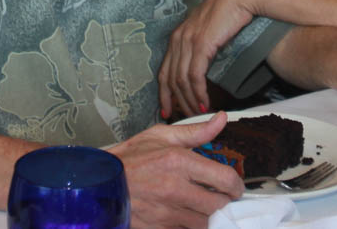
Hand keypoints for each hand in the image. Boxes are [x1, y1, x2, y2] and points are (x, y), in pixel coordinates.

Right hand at [109, 111, 242, 228]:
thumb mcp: (162, 136)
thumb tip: (222, 119)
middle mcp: (175, 188)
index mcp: (179, 161)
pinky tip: (188, 215)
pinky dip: (192, 225)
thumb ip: (196, 131)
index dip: (236, 185)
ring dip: (211, 217)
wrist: (100, 182)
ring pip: (206, 223)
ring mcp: (166, 212)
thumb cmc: (131, 157)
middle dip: (226, 203)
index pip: (225, 179)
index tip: (235, 186)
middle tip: (223, 198)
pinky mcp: (159, 228)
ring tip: (206, 207)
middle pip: (219, 206)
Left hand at [157, 0, 256, 118]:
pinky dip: (198, 93)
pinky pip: (195, 76)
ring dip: (189, 101)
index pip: (163, 71)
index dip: (164, 93)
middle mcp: (178, 39)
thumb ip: (199, 46)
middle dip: (176, 102)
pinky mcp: (201, 44)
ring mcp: (188, 41)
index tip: (167, 110)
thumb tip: (201, 66)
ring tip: (197, 115)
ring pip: (181, 80)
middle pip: (170, 79)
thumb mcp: (207, 31)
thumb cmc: (228, 12)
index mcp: (177, 36)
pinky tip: (204, 104)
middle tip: (184, 119)